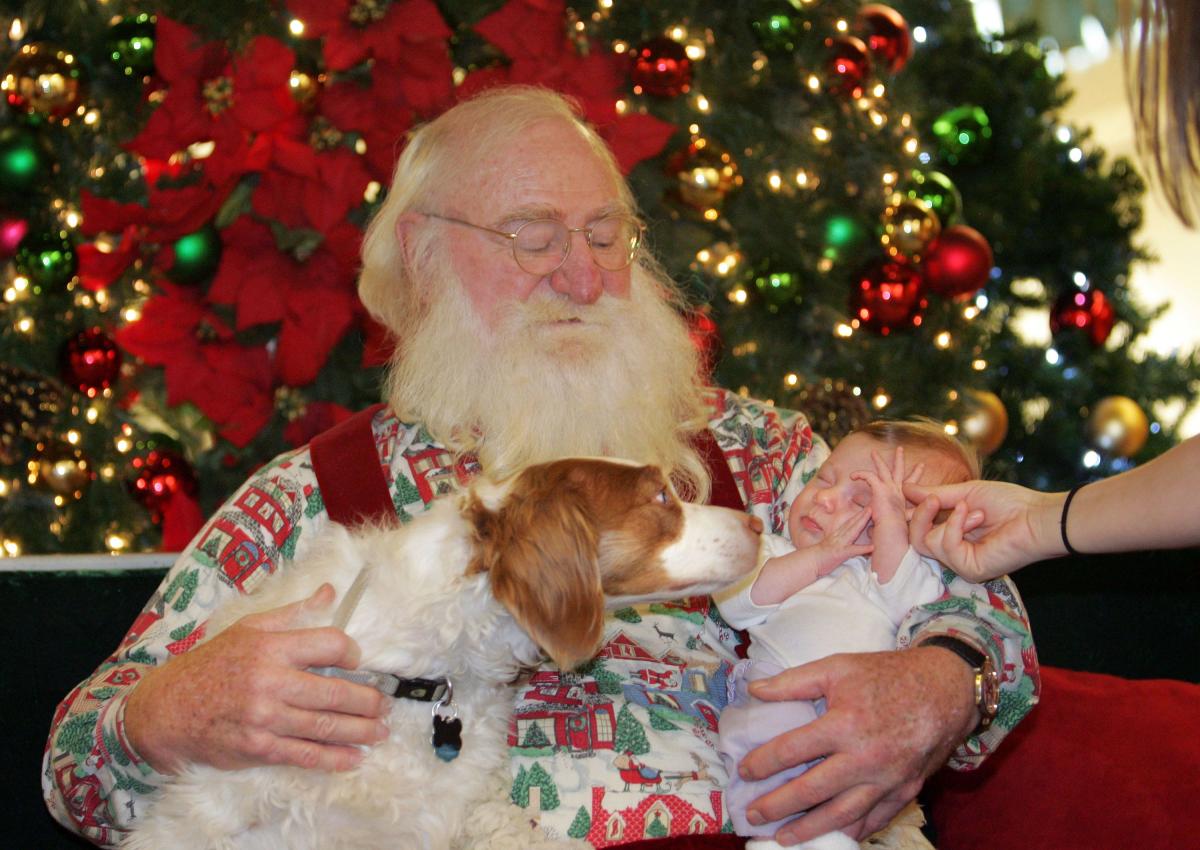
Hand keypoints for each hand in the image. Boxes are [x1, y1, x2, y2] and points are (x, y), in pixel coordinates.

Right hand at [124, 584, 389, 774]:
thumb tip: (330, 591)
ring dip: (360, 731)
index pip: (329, 644)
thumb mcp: (248, 628)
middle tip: (385, 704)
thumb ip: (294, 613)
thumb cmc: (211, 664)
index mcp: (270, 647)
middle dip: (367, 700)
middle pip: (334, 692)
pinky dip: (333, 758)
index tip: (357, 661)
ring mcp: (265, 718)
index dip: (351, 652)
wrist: (167, 709)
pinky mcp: (258, 748)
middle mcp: (270, 682)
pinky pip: (304, 755)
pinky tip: (354, 758)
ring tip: (380, 731)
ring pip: (325, 726)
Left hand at [738, 648, 975, 844]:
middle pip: (812, 791)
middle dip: (778, 806)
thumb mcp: (838, 666)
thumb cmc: (887, 675)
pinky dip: (850, 832)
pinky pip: (873, 820)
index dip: (764, 763)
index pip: (793, 750)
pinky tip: (830, 837)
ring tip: (782, 838)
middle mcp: (865, 759)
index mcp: (845, 724)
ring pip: (841, 815)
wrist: (944, 689)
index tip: (744, 772)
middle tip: (753, 814)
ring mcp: (887, 780)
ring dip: (809, 830)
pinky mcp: (905, 792)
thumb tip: (754, 691)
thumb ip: (794, 681)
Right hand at [811, 507, 873, 575]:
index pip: (848, 524)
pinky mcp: (841, 553)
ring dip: (861, 522)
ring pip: (852, 531)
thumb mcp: (829, 546)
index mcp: (836, 536)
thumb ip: (836, 542)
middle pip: (852, 523)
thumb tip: (843, 541)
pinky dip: (863, 548)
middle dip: (861, 514)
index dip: (857, 516)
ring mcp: (840, 544)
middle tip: (871, 506)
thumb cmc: (818, 557)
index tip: (866, 509)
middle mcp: (839, 537)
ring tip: (870, 515)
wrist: (809, 562)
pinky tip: (872, 547)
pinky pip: (853, 550)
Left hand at [851, 447, 919, 579]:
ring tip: (873, 452)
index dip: (915, 475)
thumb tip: (877, 519)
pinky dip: (861, 474)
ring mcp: (890, 489)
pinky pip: (869, 476)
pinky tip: (853, 476)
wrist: (891, 533)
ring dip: (878, 460)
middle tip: (900, 449)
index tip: (920, 466)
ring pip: (884, 469)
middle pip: (900, 471)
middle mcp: (898, 492)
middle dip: (899, 459)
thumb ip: (887, 518)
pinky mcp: (881, 488)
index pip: (911, 484)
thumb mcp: (893, 522)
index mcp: (901, 499)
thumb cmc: (891, 532)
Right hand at [905, 479, 1062, 581]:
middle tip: (934, 500)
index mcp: (953, 535)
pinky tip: (975, 517)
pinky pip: (944, 546)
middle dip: (919, 516)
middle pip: (915, 540)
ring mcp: (961, 563)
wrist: (1037, 515)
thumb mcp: (964, 493)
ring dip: (950, 520)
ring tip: (976, 512)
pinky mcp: (969, 570)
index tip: (907, 493)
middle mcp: (955, 553)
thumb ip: (934, 495)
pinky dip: (955, 526)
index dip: (911, 513)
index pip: (917, 530)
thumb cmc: (1009, 503)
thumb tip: (904, 489)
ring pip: (926, 543)